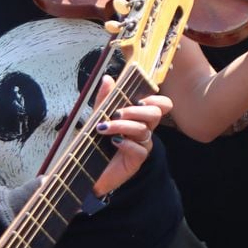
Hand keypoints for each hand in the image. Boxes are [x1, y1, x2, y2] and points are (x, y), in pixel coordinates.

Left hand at [90, 75, 169, 197]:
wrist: (85, 170)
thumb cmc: (95, 143)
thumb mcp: (98, 116)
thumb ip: (105, 99)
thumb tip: (108, 78)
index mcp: (139, 117)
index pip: (161, 105)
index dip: (156, 99)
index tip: (137, 99)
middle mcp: (144, 130)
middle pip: (155, 114)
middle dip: (135, 110)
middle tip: (116, 112)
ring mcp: (142, 145)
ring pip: (143, 130)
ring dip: (122, 125)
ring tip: (102, 127)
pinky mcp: (137, 160)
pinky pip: (139, 149)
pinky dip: (126, 144)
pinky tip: (113, 142)